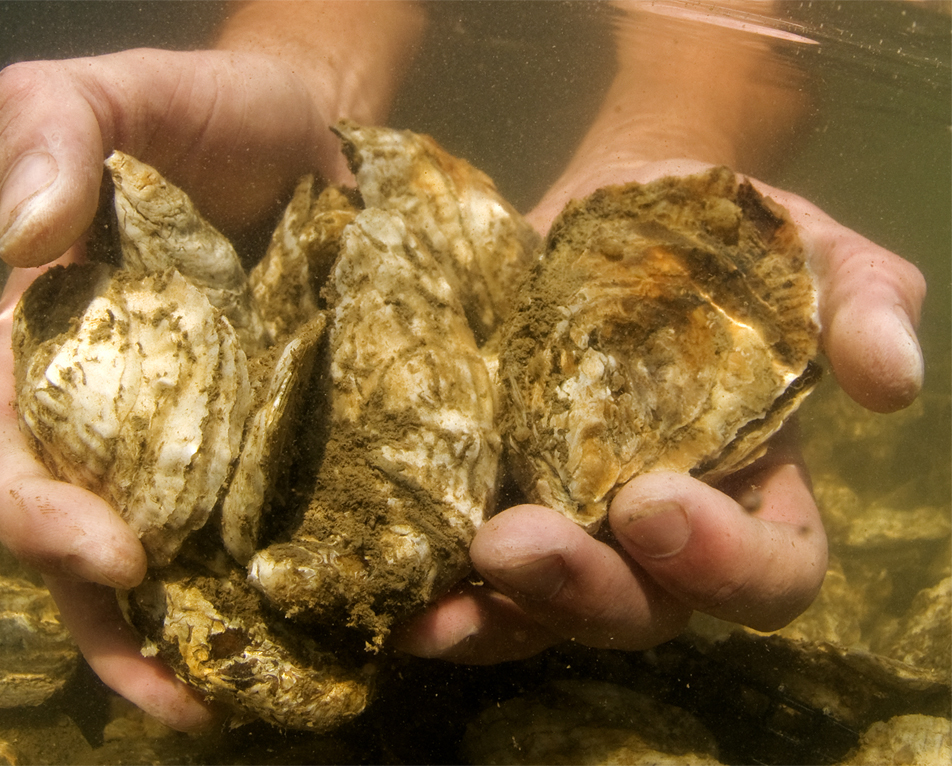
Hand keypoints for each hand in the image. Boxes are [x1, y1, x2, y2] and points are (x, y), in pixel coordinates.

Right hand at [0, 46, 356, 731]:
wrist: (322, 138)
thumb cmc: (211, 114)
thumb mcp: (118, 94)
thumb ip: (47, 132)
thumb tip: (26, 239)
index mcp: (55, 359)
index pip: (10, 459)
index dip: (40, 520)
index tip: (109, 555)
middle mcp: (126, 424)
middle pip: (100, 553)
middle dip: (128, 634)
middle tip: (190, 698)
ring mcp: (214, 447)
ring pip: (193, 567)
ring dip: (218, 643)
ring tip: (268, 700)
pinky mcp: (295, 450)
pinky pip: (289, 531)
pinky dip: (305, 587)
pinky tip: (349, 627)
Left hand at [392, 161, 925, 663]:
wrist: (613, 212)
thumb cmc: (724, 242)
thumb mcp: (808, 256)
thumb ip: (861, 306)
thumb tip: (890, 382)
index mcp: (755, 493)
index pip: (771, 573)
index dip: (725, 566)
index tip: (653, 501)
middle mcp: (660, 533)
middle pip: (645, 611)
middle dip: (584, 591)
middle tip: (516, 544)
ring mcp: (574, 523)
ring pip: (548, 611)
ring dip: (497, 615)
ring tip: (439, 597)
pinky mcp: (502, 500)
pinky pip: (476, 579)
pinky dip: (443, 597)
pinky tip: (396, 599)